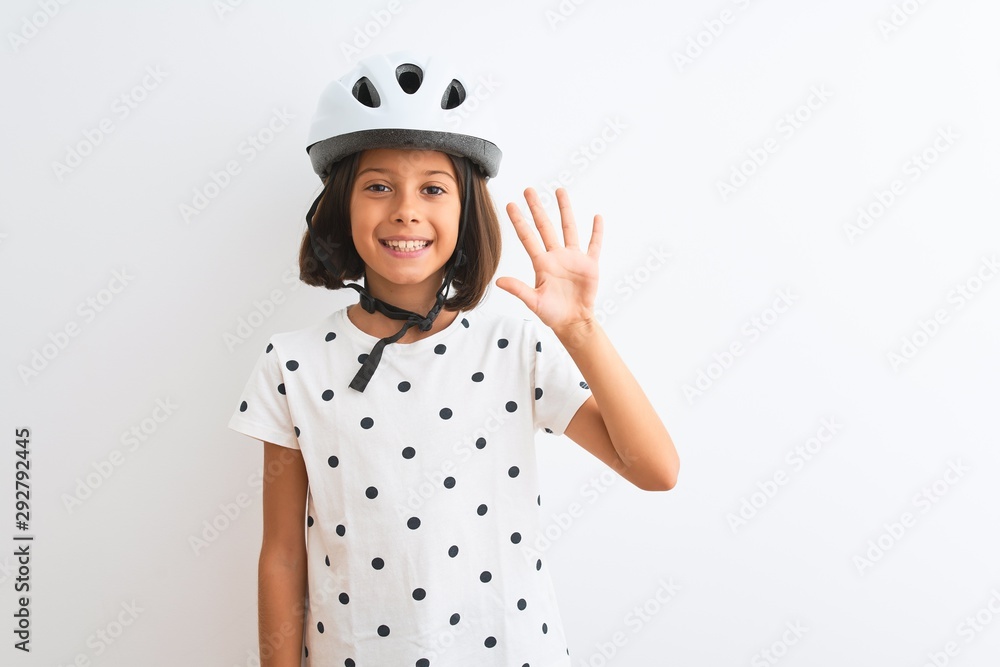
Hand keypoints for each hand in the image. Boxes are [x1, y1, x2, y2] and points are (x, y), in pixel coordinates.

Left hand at [496, 187, 602, 332]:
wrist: (573, 321)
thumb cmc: (552, 314)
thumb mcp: (533, 302)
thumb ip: (518, 289)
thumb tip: (498, 281)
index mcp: (541, 263)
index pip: (528, 237)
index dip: (519, 221)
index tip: (510, 205)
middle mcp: (556, 256)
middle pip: (545, 226)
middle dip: (537, 208)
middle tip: (529, 190)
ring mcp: (573, 258)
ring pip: (569, 228)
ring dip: (565, 210)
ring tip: (560, 191)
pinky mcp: (589, 264)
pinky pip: (594, 244)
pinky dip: (597, 232)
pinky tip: (597, 217)